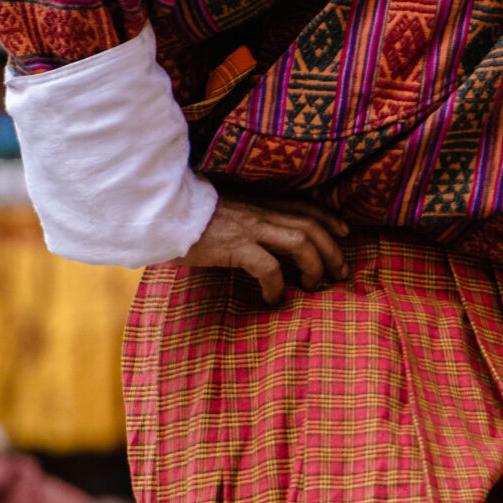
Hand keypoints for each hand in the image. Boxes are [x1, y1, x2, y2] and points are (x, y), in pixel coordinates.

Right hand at [182, 195, 351, 304]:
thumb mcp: (223, 212)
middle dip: (333, 250)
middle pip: (312, 226)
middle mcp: (259, 212)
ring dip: (315, 266)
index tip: (345, 234)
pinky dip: (277, 285)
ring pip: (301, 242)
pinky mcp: (234, 246)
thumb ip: (243, 220)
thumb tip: (256, 239)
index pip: (304, 207)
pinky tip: (272, 299)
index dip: (329, 219)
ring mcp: (248, 228)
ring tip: (313, 286)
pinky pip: (268, 267)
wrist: (157, 213)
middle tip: (341, 273)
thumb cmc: (185, 218)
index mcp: (258, 203)